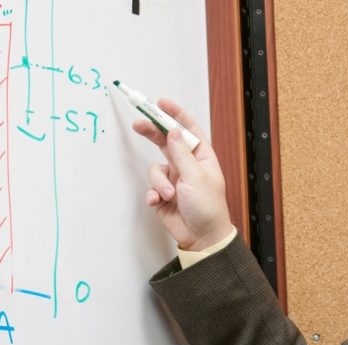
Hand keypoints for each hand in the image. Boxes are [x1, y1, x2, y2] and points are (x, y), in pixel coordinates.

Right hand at [133, 99, 232, 250]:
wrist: (202, 236)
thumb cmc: (208, 207)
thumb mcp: (195, 177)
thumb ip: (181, 153)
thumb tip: (173, 131)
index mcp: (202, 157)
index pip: (188, 130)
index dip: (175, 115)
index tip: (161, 103)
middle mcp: (187, 165)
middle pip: (166, 142)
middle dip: (153, 133)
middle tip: (139, 124)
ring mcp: (174, 179)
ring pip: (155, 169)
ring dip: (160, 182)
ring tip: (170, 195)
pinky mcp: (163, 194)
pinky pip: (152, 187)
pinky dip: (154, 194)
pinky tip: (161, 202)